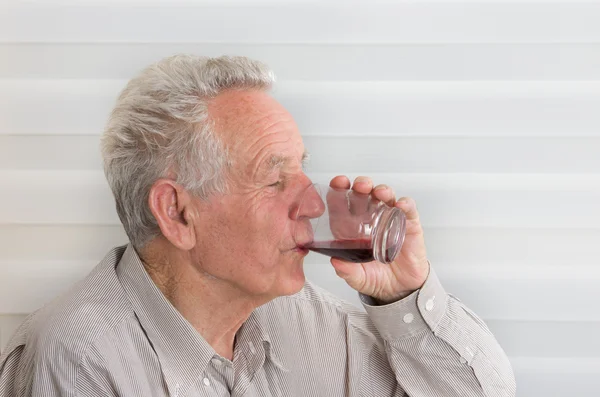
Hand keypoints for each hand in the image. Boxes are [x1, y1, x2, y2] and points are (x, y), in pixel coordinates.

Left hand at [329, 175, 429, 303]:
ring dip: (382, 190)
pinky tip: (401, 204)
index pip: (342, 204)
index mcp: (351, 228)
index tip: (337, 183)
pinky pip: (408, 210)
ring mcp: (389, 219)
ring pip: (385, 197)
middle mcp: (369, 219)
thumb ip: (347, 271)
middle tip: (360, 186)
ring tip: (379, 192)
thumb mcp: (357, 278)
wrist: (400, 289)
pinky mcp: (408, 225)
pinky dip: (405, 204)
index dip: (339, 191)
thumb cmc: (375, 278)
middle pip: (364, 194)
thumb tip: (336, 262)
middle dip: (361, 185)